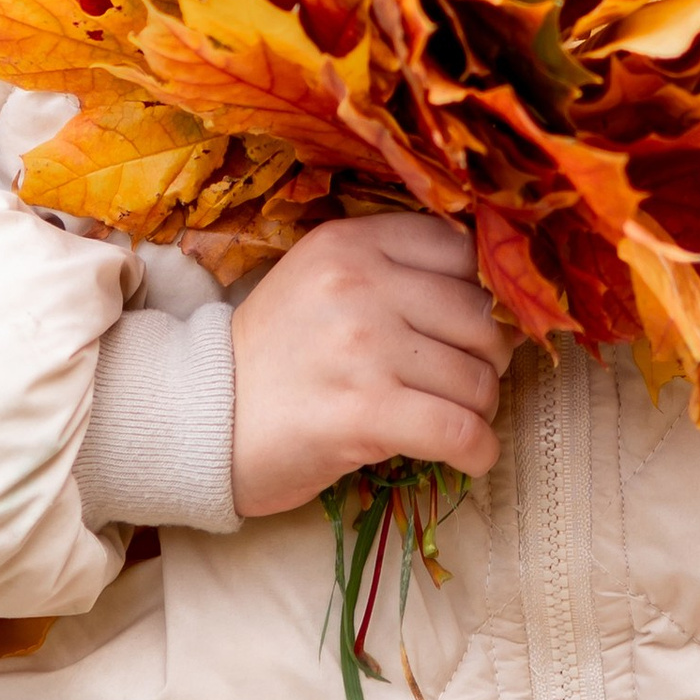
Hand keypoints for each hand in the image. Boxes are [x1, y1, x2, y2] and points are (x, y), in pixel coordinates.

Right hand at [230, 216, 512, 518]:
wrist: (203, 418)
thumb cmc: (275, 356)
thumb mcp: (322, 281)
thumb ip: (393, 272)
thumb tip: (496, 302)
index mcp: (351, 242)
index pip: (463, 252)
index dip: (485, 294)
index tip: (475, 327)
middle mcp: (359, 283)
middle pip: (480, 317)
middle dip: (488, 358)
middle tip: (466, 383)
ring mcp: (363, 347)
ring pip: (477, 378)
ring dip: (481, 409)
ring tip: (454, 420)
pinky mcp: (365, 413)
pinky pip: (460, 432)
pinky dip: (479, 451)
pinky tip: (470, 457)